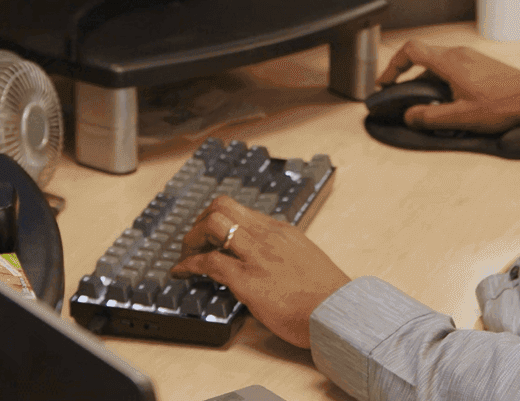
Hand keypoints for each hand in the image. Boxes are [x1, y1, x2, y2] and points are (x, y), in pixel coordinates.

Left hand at [170, 195, 349, 349]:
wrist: (338, 313)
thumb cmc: (326, 295)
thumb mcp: (304, 259)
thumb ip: (282, 253)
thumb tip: (265, 261)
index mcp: (281, 230)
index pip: (240, 209)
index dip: (216, 219)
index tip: (208, 235)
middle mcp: (267, 236)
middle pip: (221, 206)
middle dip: (199, 222)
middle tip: (192, 243)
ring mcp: (257, 256)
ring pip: (213, 225)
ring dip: (191, 239)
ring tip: (185, 257)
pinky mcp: (248, 280)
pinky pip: (209, 263)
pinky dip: (188, 265)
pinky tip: (180, 274)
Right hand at [378, 39, 519, 132]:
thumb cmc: (504, 105)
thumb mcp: (462, 117)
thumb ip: (431, 117)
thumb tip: (409, 116)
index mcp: (450, 62)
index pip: (411, 51)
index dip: (393, 65)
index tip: (386, 82)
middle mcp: (459, 53)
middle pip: (422, 56)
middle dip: (406, 74)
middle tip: (399, 93)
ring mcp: (471, 57)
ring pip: (438, 62)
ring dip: (426, 79)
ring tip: (424, 102)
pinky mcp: (480, 64)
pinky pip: (452, 66)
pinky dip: (441, 79)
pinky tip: (448, 100)